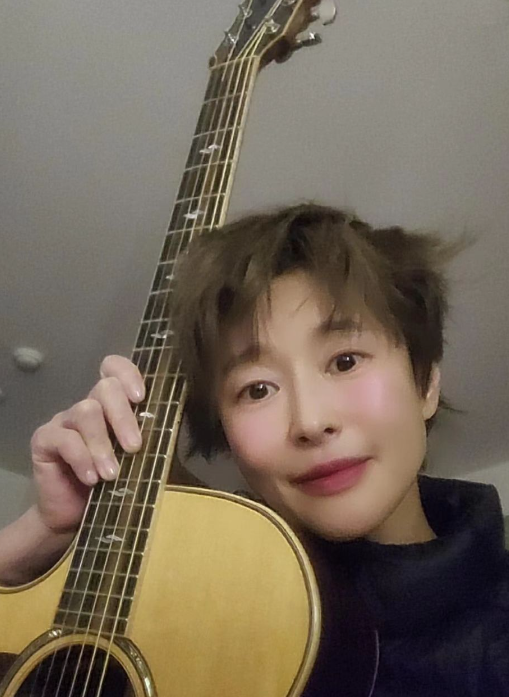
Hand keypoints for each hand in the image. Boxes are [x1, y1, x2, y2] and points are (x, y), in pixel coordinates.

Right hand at [30, 355, 144, 533]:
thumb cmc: (112, 486)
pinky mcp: (45, 440)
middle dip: (123, 417)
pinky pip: (64, 439)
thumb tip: (173, 428)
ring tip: (111, 474)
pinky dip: (81, 458)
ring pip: (85, 412)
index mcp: (112, 406)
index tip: (141, 397)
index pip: (115, 369)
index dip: (127, 374)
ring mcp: (65, 421)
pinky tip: (91, 478)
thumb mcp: (136, 461)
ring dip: (102, 444)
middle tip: (134, 447)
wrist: (75, 518)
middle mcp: (88, 407)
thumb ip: (149, 440)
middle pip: (105, 388)